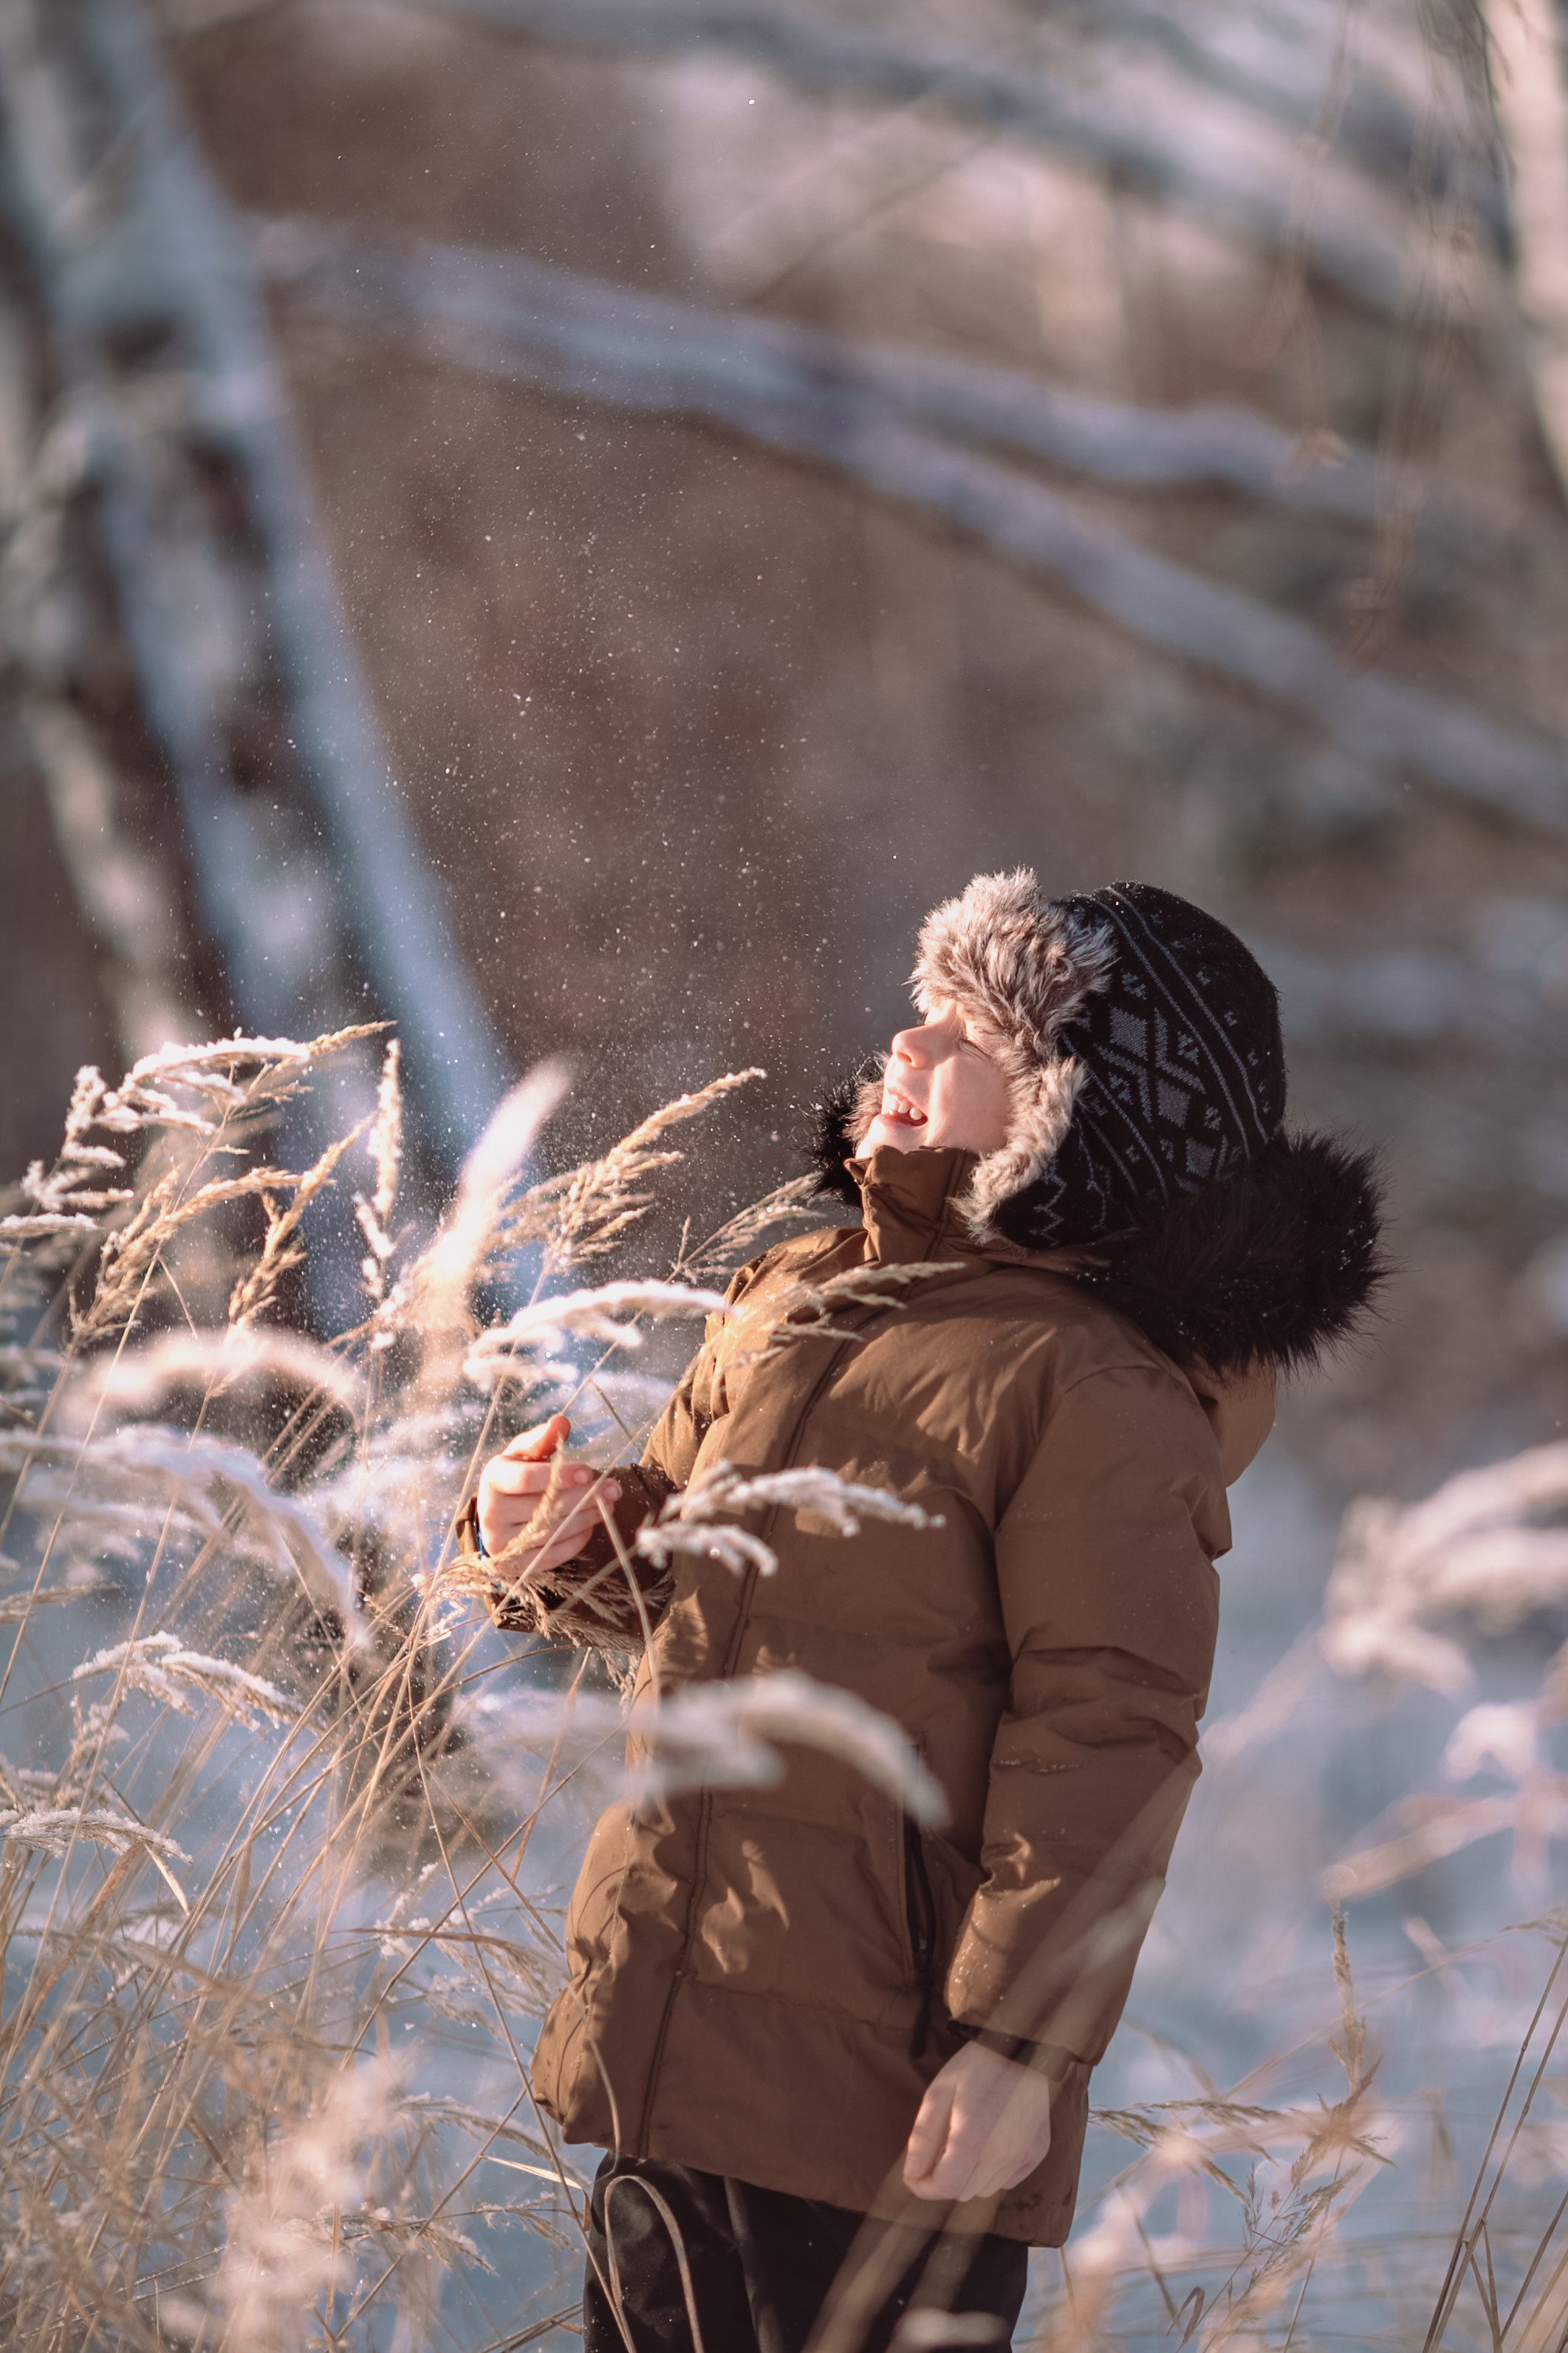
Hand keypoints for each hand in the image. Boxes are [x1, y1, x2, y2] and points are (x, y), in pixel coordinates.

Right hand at [476, 1415, 621, 1573]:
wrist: (495, 1514)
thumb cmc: (516, 1475)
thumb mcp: (524, 1453)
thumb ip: (543, 1438)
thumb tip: (562, 1422)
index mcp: (493, 1478)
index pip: (526, 1479)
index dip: (559, 1476)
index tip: (588, 1472)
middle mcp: (491, 1512)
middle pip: (543, 1507)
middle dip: (583, 1497)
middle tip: (613, 1488)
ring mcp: (500, 1542)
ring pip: (550, 1532)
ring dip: (585, 1518)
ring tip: (608, 1505)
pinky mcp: (513, 1564)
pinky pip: (549, 1556)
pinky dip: (575, 1542)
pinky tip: (590, 1526)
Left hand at [901, 2042, 1051, 2203]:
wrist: (1019, 2048)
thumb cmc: (974, 2068)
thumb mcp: (939, 2093)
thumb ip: (922, 2137)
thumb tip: (912, 2174)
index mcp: (971, 2138)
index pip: (944, 2187)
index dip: (924, 2187)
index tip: (915, 2177)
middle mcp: (1000, 2154)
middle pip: (964, 2192)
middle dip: (946, 2178)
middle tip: (941, 2151)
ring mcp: (1022, 2155)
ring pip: (986, 2189)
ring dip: (971, 2176)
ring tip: (968, 2143)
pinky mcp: (1036, 2152)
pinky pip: (1009, 2180)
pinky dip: (995, 2171)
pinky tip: (991, 2143)